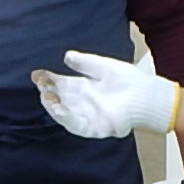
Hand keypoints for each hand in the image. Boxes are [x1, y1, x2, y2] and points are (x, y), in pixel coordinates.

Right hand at [32, 51, 178, 139]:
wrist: (146, 95)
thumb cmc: (129, 80)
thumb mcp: (103, 66)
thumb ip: (85, 62)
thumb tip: (66, 55)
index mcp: (83, 87)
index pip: (60, 83)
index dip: (47, 79)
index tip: (36, 74)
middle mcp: (82, 102)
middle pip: (59, 98)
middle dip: (47, 91)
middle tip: (41, 84)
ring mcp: (87, 115)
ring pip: (64, 113)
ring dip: (52, 106)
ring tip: (45, 97)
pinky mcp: (95, 127)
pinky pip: (77, 125)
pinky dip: (66, 119)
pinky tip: (59, 109)